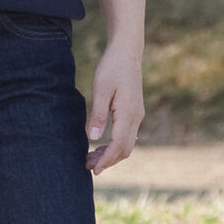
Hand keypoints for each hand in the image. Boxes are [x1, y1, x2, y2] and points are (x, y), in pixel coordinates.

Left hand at [86, 42, 143, 173]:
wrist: (126, 53)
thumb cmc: (111, 68)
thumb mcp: (101, 89)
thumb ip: (97, 114)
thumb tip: (92, 138)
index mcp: (128, 114)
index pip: (118, 145)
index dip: (106, 160)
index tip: (94, 170)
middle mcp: (136, 118)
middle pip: (124, 149)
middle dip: (107, 161)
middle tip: (87, 166)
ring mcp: (136, 116)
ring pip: (126, 144)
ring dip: (110, 154)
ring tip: (90, 158)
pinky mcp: (133, 112)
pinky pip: (126, 135)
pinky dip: (114, 145)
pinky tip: (100, 146)